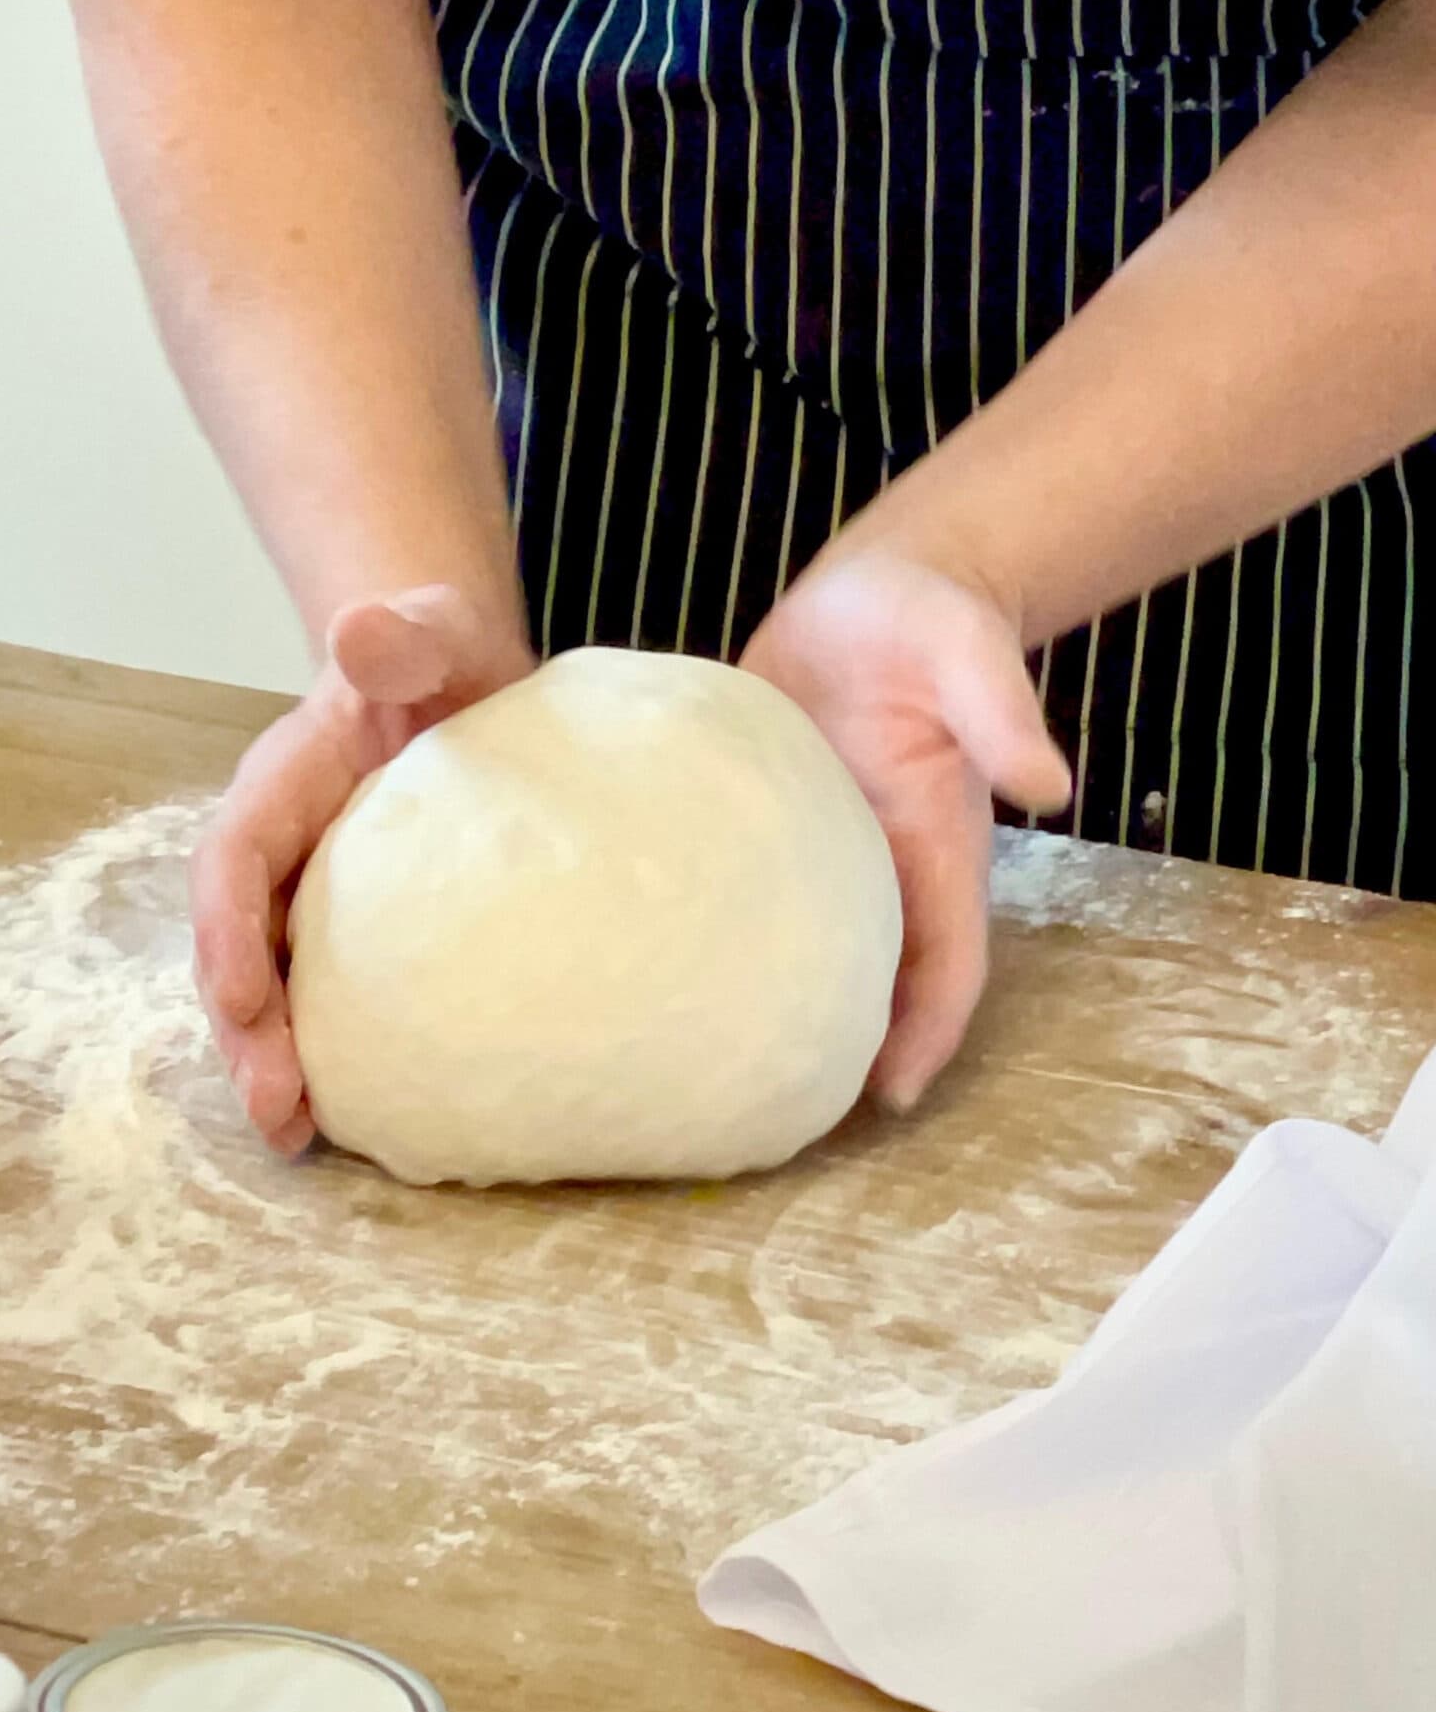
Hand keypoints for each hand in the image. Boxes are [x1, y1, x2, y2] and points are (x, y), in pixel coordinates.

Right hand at [191, 584, 533, 1154]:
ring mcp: (320, 899)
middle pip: (241, 949)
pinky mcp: (367, 933)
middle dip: (246, 1032)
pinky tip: (365, 1117)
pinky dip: (337, 1057)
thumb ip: (401, 633)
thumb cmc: (435, 653)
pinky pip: (336, 998)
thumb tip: (362, 634)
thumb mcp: (426, 630)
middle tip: (277, 1106)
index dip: (228, 929)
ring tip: (298, 1135)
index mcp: (285, 785)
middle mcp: (286, 852)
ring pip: (276, 990)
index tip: (240, 995)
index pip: (235, 858)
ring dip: (277, 1063)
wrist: (461, 675)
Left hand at [742, 552, 1069, 1109]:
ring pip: (809, 954)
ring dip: (784, 1011)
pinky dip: (725, 944)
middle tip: (783, 1121)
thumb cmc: (932, 619)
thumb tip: (1044, 782)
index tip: (887, 1098)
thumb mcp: (968, 653)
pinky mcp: (767, 824)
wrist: (877, 591)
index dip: (928, 1033)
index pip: (947, 964)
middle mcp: (882, 866)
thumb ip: (1001, 711)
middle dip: (845, 1055)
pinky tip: (667, 973)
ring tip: (717, 1077)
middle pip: (875, 984)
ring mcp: (824, 852)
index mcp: (938, 846)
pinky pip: (748, 899)